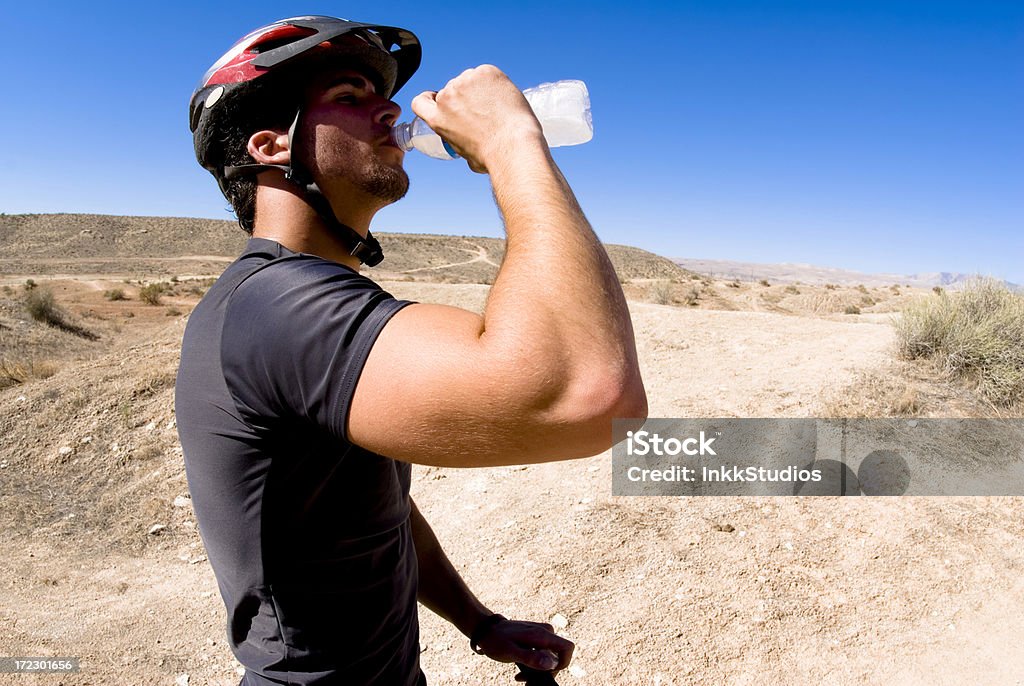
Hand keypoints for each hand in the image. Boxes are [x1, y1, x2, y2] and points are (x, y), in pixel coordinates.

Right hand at [410, 65, 545, 173]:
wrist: (512, 143)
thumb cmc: (492, 155)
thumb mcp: (466, 155)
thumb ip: (459, 142)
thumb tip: (468, 142)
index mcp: (438, 119)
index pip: (420, 102)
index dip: (429, 100)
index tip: (439, 100)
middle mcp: (447, 97)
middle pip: (451, 90)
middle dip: (464, 97)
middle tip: (483, 110)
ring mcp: (465, 81)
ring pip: (469, 80)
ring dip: (479, 88)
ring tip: (496, 106)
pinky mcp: (485, 72)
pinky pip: (487, 73)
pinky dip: (494, 82)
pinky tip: (503, 96)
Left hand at [474, 618, 573, 674]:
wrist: (486, 630)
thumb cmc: (496, 640)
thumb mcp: (510, 651)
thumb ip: (531, 657)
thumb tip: (551, 663)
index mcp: (541, 634)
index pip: (567, 647)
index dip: (563, 663)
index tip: (547, 673)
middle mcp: (544, 632)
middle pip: (558, 656)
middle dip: (547, 672)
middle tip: (528, 682)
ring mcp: (541, 635)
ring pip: (550, 658)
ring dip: (539, 671)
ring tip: (521, 678)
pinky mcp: (536, 639)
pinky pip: (542, 655)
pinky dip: (534, 666)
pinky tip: (521, 673)